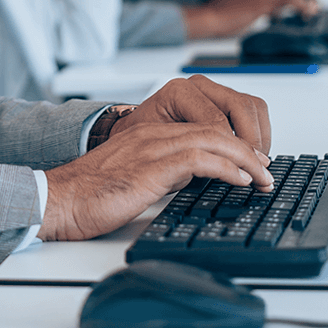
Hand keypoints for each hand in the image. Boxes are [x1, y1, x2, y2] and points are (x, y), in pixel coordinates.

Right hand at [39, 75, 272, 241]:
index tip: (252, 164)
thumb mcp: (133, 178)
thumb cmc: (88, 195)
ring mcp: (152, 148)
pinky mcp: (151, 168)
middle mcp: (154, 134)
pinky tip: (240, 181)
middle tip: (267, 171)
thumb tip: (191, 182)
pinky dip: (226, 168)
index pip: (203, 128)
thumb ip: (160, 172)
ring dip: (246, 160)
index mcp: (149, 134)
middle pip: (215, 129)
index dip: (233, 144)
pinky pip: (199, 159)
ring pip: (213, 140)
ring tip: (263, 178)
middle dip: (248, 150)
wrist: (59, 199)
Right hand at [181, 0, 317, 38]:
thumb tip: (273, 11)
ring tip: (312, 12)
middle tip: (314, 7)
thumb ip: (260, 3)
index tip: (308, 0)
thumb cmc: (223, 15)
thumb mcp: (245, 3)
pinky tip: (306, 15)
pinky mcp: (264, 1)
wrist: (210, 17)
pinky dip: (304, 7)